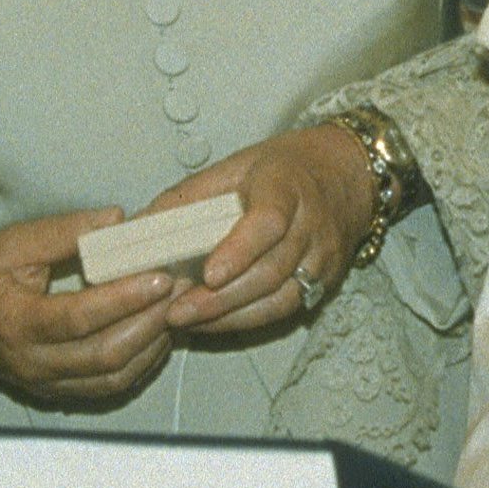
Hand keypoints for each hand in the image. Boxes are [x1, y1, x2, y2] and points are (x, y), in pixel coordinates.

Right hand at [0, 208, 181, 404]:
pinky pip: (108, 387)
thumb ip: (64, 232)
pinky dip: (139, 364)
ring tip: (174, 310)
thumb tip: (116, 220)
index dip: (124, 299)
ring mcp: (46, 382)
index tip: (158, 277)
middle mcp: (32, 361)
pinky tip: (155, 336)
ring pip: (112, 375)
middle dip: (149, 322)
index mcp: (17, 323)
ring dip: (150, 345)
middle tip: (178, 292)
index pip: (80, 317)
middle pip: (104, 354)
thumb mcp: (13, 243)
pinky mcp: (57, 391)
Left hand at [142, 126, 378, 338]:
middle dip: (220, 297)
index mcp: (288, 186)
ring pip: (279, 297)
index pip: (269, 222)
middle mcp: (312, 225)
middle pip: (270, 270)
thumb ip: (190, 195)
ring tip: (187, 321)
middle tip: (176, 311)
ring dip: (229, 315)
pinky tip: (214, 322)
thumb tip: (140, 224)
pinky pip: (286, 308)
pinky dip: (247, 319)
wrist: (348, 174)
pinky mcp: (326, 280)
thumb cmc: (285, 168)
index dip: (240, 250)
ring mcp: (323, 256)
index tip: (209, 273)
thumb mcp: (237, 165)